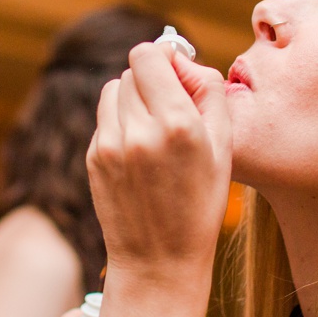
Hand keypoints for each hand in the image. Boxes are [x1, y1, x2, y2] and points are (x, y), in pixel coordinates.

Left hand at [85, 43, 231, 280]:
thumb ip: (209, 90)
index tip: (176, 72)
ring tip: (153, 130)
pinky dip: (121, 123)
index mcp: (177, 124)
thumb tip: (183, 59)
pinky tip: (140, 153)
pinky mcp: (93, 158)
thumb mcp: (224, 147)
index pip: (148, 55)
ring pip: (114, 91)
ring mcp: (110, 145)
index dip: (163, 56)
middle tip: (171, 107)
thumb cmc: (201, 204)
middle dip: (152, 80)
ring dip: (133, 98)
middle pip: (132, 71)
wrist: (160, 261)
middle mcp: (139, 131)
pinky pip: (105, 119)